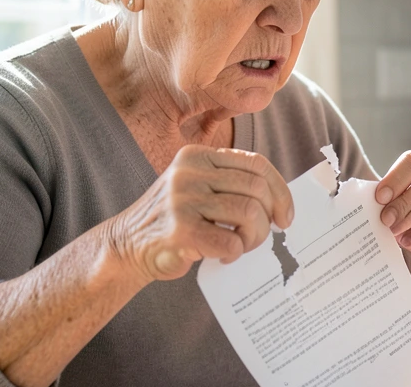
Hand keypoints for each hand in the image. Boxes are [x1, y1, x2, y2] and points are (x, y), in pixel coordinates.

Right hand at [108, 145, 292, 282]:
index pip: (257, 164)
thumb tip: (281, 204)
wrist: (125, 246)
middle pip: (256, 189)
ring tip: (240, 246)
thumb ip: (232, 184)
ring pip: (249, 213)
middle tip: (258, 236)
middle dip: (267, 218)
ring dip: (253, 237)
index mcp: (198, 156)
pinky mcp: (180, 231)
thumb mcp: (198, 187)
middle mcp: (189, 172)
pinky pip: (231, 241)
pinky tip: (222, 255)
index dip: (280, 191)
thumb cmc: (175, 220)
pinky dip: (235, 252)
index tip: (285, 216)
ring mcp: (183, 200)